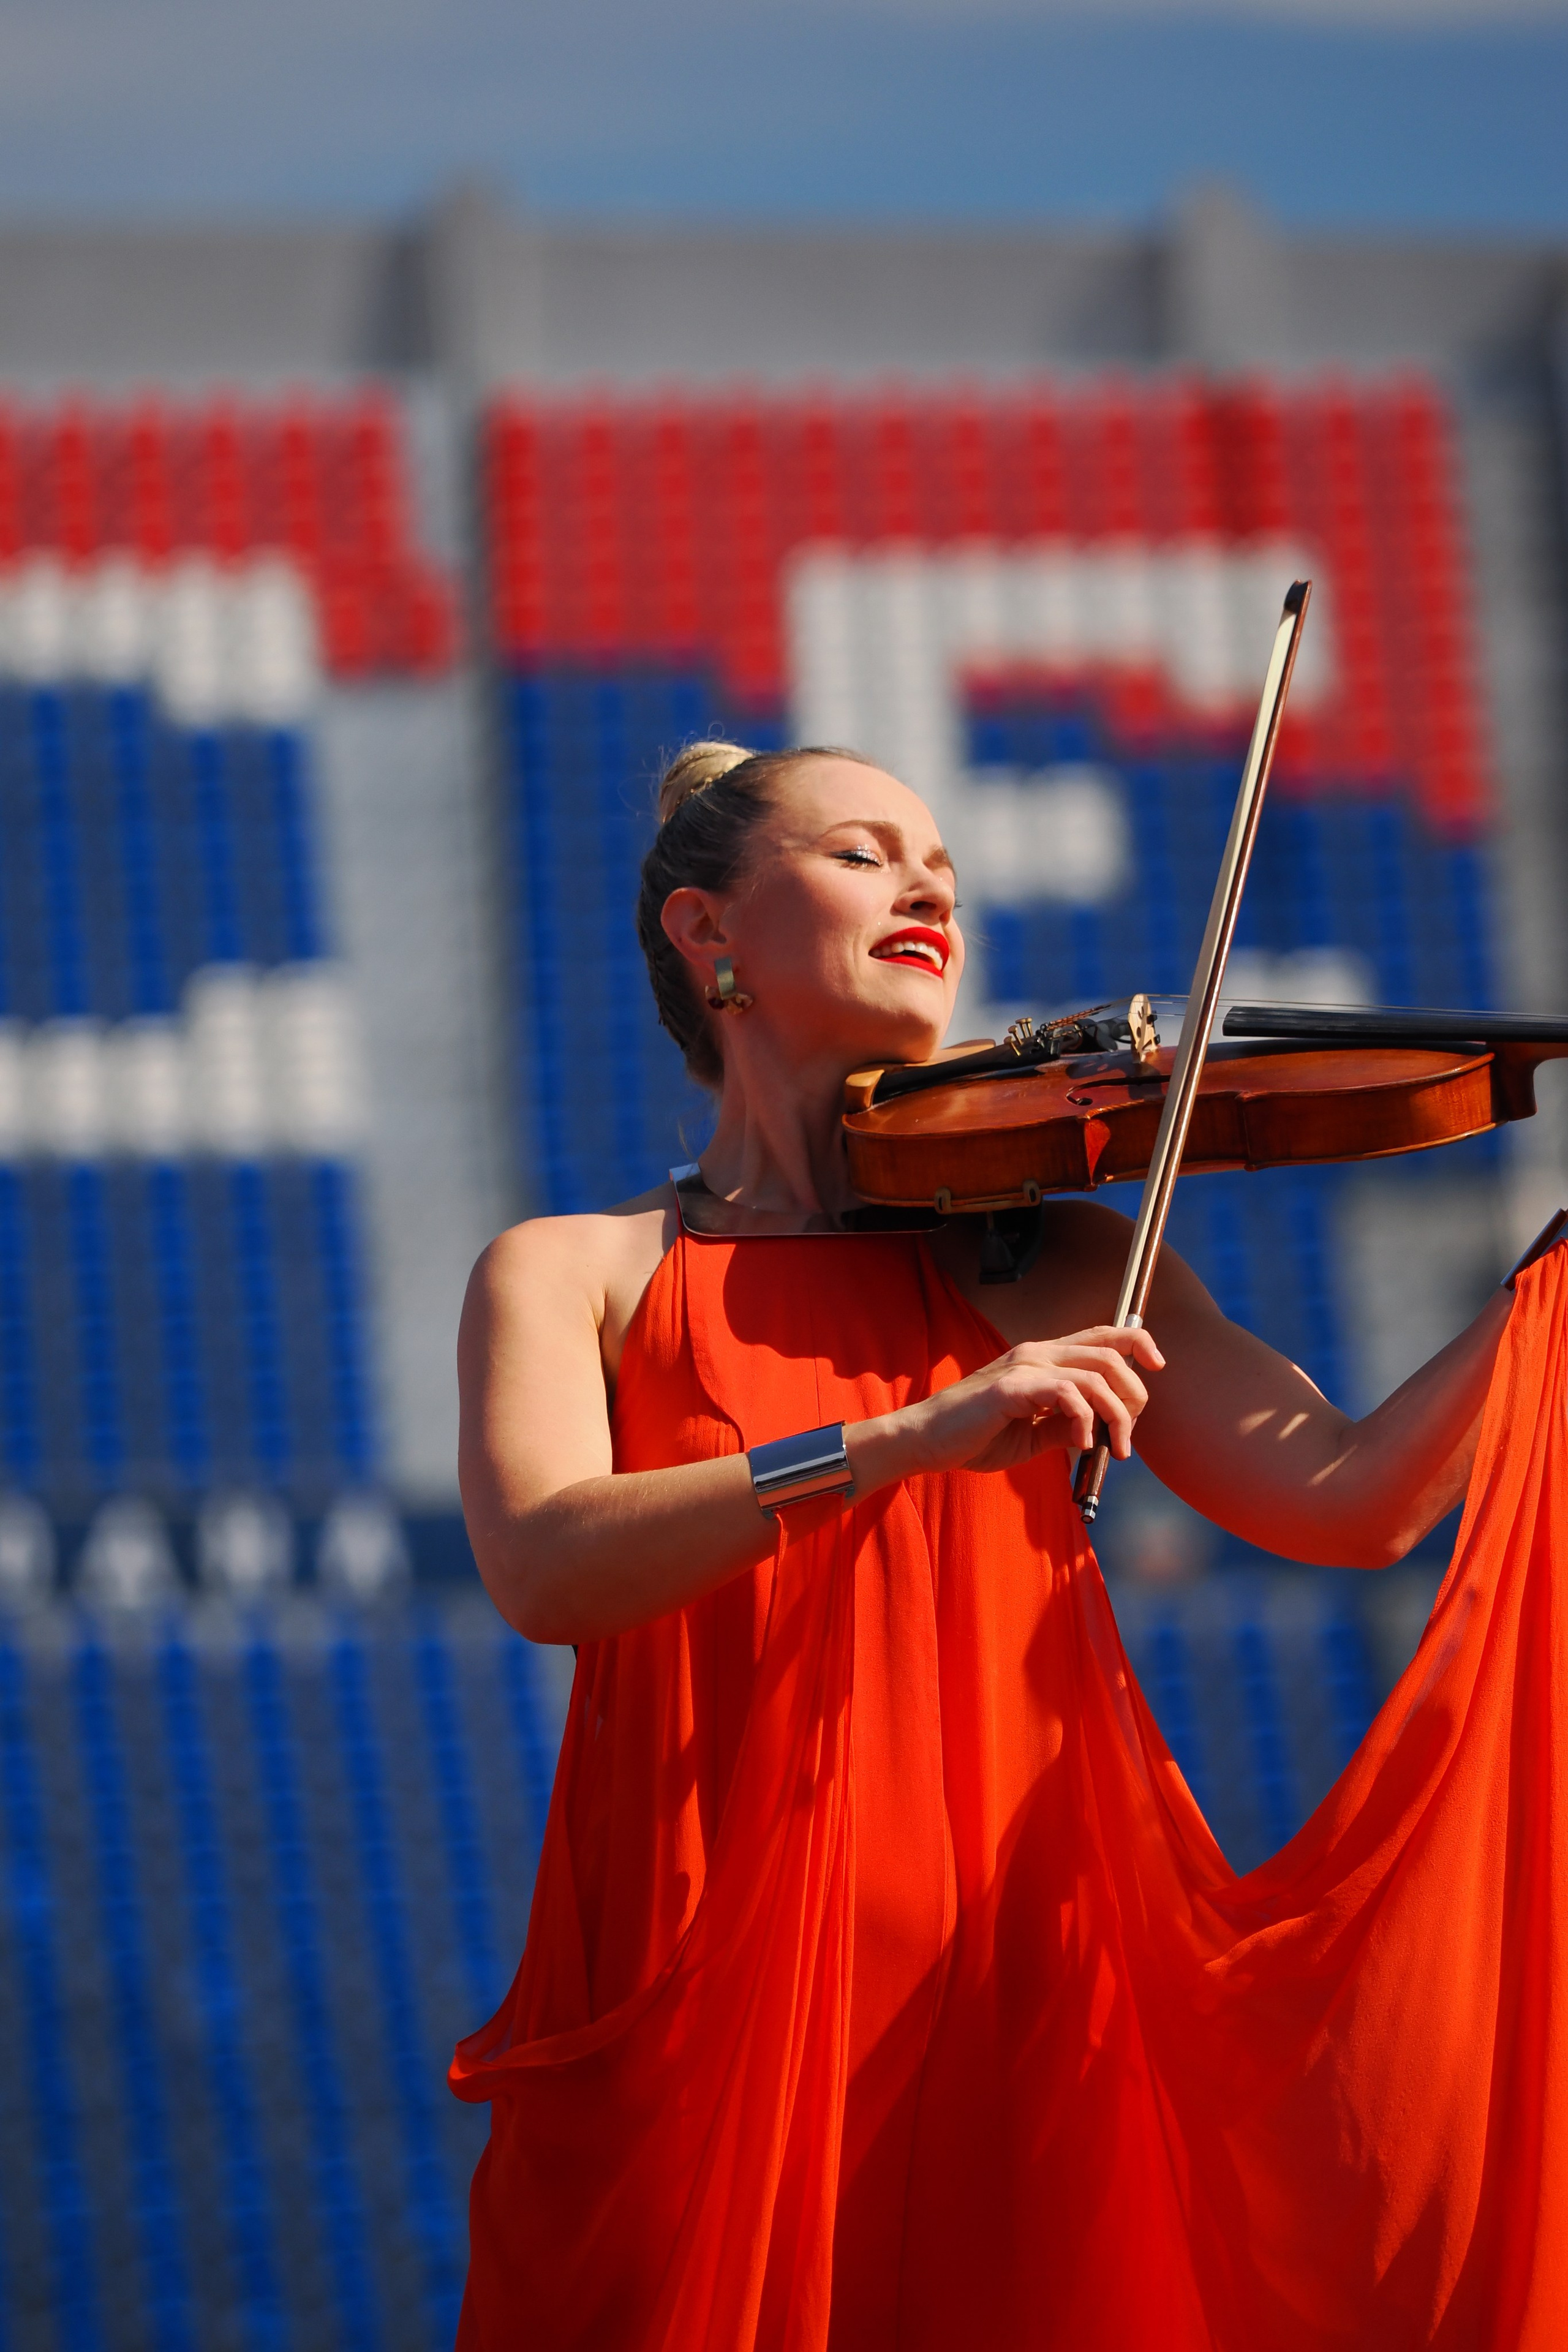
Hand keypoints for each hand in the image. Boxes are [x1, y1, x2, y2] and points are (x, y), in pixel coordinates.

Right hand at [890, 1327, 1164, 1477]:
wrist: (925, 1442)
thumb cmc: (975, 1436)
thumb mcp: (1032, 1433)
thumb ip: (1064, 1424)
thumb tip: (1098, 1429)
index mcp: (1043, 1358)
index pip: (1103, 1335)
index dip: (1139, 1342)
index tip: (1158, 1366)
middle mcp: (1037, 1353)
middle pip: (1110, 1355)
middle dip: (1135, 1395)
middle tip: (1128, 1437)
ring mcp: (1024, 1366)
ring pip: (1096, 1376)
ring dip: (1117, 1415)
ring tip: (1113, 1449)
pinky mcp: (1011, 1388)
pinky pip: (1066, 1394)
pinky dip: (1085, 1420)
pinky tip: (1081, 1443)